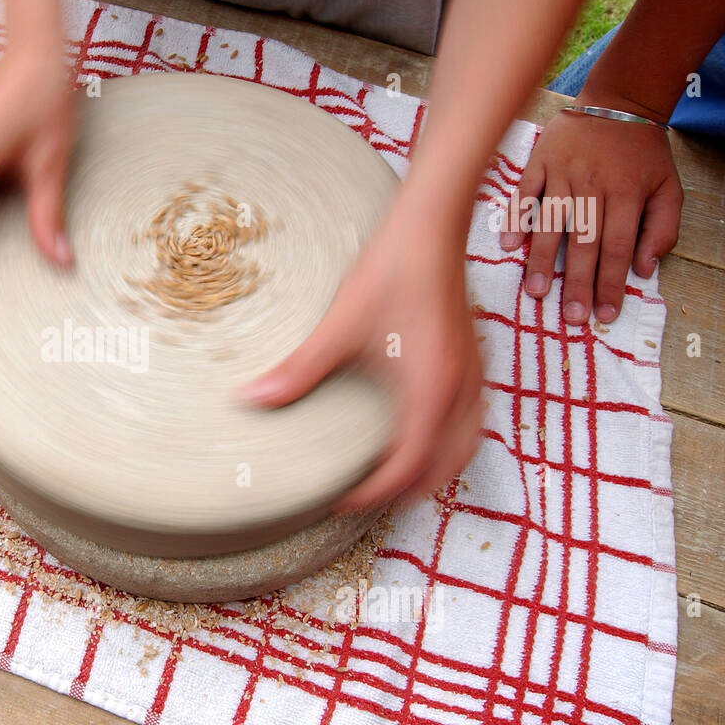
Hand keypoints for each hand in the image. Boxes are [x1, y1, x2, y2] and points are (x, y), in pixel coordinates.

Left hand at [239, 200, 485, 509]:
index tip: (342, 500)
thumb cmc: (393, 268)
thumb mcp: (340, 325)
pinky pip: (471, 419)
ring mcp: (473, 375)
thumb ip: (299, 369)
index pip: (407, 465)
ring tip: (395, 475)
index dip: (374, 492)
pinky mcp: (473, 360)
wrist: (432, 224)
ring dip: (433, 468)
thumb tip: (251, 398)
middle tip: (366, 496)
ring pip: (465, 445)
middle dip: (408, 489)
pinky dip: (448, 439)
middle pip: (444, 467)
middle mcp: (460, 391)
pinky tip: (420, 428)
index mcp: (430, 391)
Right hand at [501, 94, 681, 323]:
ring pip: (551, 223)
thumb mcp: (669, 187)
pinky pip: (525, 194)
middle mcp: (593, 185)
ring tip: (536, 292)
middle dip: (576, 283)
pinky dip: (517, 218)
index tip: (605, 314)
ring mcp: (563, 173)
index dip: (611, 283)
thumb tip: (644, 269)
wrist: (619, 101)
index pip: (617, 248)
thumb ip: (662, 228)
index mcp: (626, 194)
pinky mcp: (540, 162)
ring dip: (541, 260)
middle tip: (570, 316)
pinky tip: (510, 246)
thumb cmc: (642, 153)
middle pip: (583, 242)